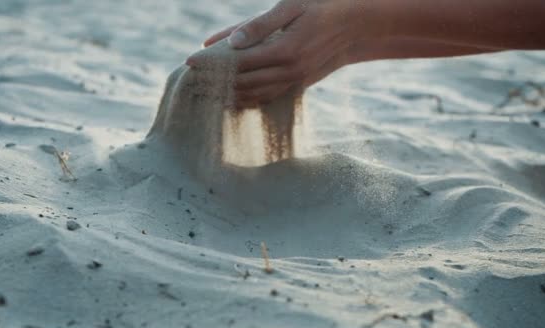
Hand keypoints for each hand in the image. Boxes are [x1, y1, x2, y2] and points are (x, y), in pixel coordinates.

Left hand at [186, 0, 367, 106]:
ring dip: (227, 95)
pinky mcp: (298, 84)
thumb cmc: (320, 7)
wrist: (355, 26)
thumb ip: (260, 24)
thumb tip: (232, 41)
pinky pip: (268, 97)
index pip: (239, 61)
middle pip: (243, 82)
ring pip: (254, 94)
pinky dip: (247, 101)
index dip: (212, 63)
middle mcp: (289, 70)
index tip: (189, 62)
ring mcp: (295, 80)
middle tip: (189, 81)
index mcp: (285, 50)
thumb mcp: (291, 6)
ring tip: (203, 93)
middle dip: (214, 82)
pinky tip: (231, 101)